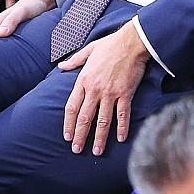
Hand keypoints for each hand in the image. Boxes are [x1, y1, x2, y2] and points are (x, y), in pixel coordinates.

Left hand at [59, 23, 149, 155]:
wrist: (131, 42)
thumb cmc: (110, 44)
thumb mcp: (89, 50)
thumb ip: (74, 60)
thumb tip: (61, 66)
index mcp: (84, 80)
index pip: (72, 107)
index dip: (69, 124)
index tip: (67, 136)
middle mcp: (95, 89)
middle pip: (85, 118)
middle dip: (80, 136)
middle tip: (77, 150)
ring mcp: (111, 93)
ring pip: (103, 120)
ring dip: (100, 137)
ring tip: (97, 151)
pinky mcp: (126, 94)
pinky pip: (123, 114)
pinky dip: (122, 127)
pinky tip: (121, 139)